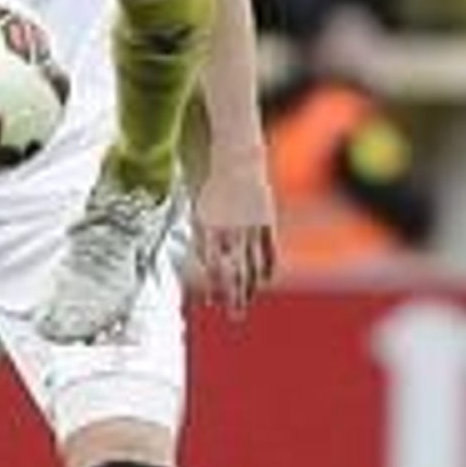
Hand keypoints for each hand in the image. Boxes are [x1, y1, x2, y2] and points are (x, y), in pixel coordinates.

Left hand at [192, 150, 277, 318]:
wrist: (234, 150)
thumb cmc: (208, 175)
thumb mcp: (196, 204)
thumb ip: (200, 233)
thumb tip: (202, 260)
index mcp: (210, 225)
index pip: (213, 266)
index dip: (213, 287)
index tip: (209, 303)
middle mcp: (232, 228)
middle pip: (236, 271)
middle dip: (234, 296)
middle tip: (234, 316)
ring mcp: (252, 224)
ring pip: (254, 264)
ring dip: (250, 287)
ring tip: (247, 304)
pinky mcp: (266, 218)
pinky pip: (270, 249)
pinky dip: (268, 266)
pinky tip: (265, 281)